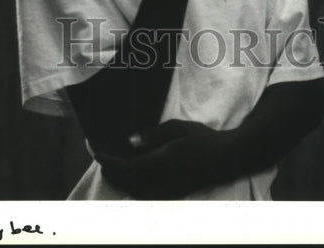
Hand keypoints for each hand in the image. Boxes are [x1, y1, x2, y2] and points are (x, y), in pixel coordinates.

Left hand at [95, 118, 235, 198]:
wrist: (226, 158)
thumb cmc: (202, 139)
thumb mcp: (178, 128)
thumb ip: (153, 135)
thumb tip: (130, 142)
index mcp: (162, 163)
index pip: (127, 166)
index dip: (109, 161)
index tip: (97, 152)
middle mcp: (162, 181)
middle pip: (128, 182)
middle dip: (112, 172)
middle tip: (100, 160)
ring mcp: (168, 190)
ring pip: (136, 191)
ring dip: (121, 182)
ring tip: (111, 169)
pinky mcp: (173, 194)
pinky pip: (147, 196)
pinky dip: (134, 188)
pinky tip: (131, 179)